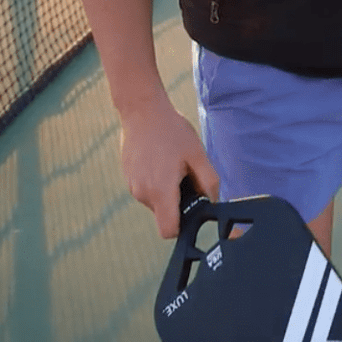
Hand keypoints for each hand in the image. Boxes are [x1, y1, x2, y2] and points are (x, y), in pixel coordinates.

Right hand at [120, 93, 218, 237]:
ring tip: (171, 164)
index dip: (182, 226)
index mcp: (160, 190)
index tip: (190, 209)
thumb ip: (209, 183)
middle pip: (164, 215)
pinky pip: (146, 190)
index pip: (168, 231)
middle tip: (184, 175)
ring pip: (155, 203)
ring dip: (166, 191)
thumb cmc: (171, 131)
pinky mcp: (128, 178)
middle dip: (177, 203)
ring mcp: (132, 186)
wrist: (142, 110)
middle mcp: (143, 193)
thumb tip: (212, 202)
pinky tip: (160, 160)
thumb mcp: (198, 155)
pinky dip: (156, 182)